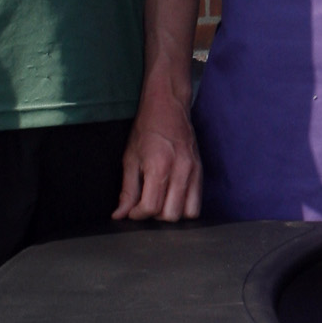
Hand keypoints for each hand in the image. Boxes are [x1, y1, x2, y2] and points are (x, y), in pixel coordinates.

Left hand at [115, 78, 202, 223]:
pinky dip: (184, 205)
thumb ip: (127, 190)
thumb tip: (120, 215)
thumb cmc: (146, 130)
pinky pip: (197, 202)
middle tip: (146, 204)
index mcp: (158, 167)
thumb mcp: (130, 159)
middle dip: (155, 216)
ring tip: (161, 201)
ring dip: (172, 212)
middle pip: (170, 215)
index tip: (132, 210)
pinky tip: (172, 196)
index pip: (151, 207)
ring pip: (188, 213)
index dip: (138, 214)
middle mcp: (180, 171)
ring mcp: (194, 171)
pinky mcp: (201, 171)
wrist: (168, 107)